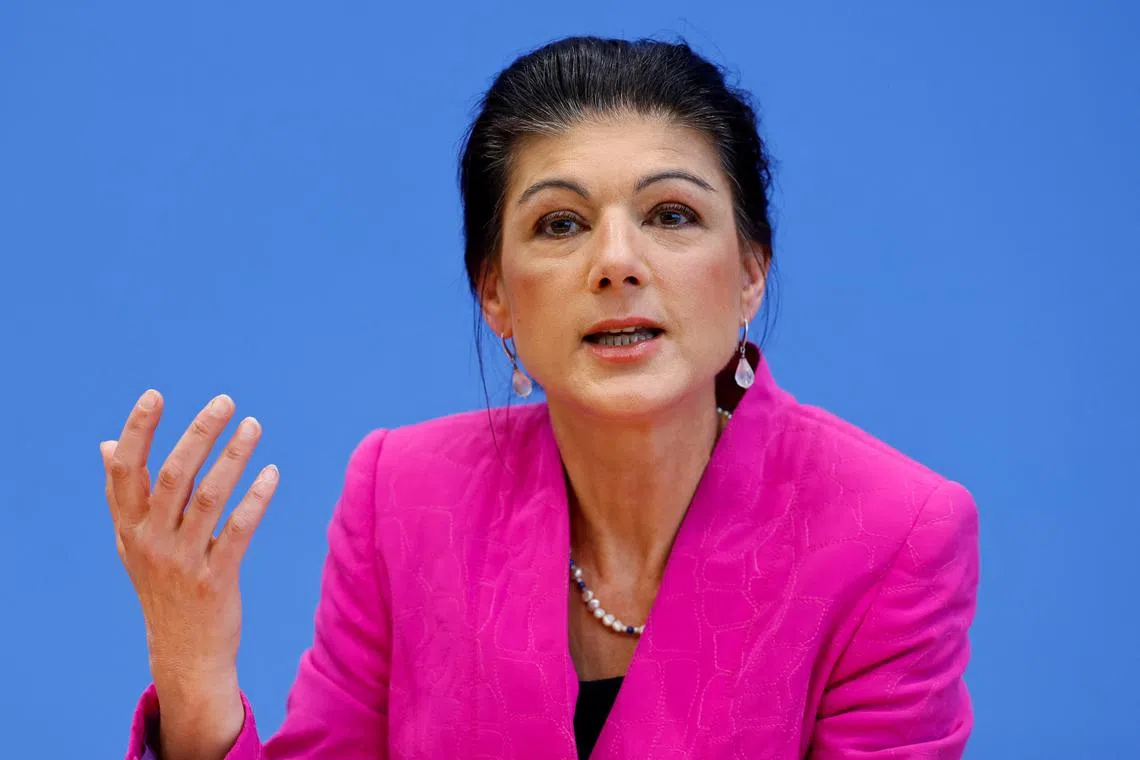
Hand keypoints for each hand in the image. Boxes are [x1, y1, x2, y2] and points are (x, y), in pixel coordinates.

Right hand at [100, 389, 278, 757]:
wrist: (183, 651)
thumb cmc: (161, 584)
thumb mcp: (133, 541)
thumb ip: (124, 494)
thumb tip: (106, 445)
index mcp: (128, 527)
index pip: (125, 470)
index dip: (137, 431)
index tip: (155, 395)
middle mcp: (150, 541)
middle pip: (172, 476)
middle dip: (199, 433)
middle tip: (225, 401)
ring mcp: (182, 561)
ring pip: (208, 497)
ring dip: (234, 457)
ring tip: (254, 425)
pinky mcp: (216, 578)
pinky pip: (238, 530)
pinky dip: (256, 499)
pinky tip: (271, 473)